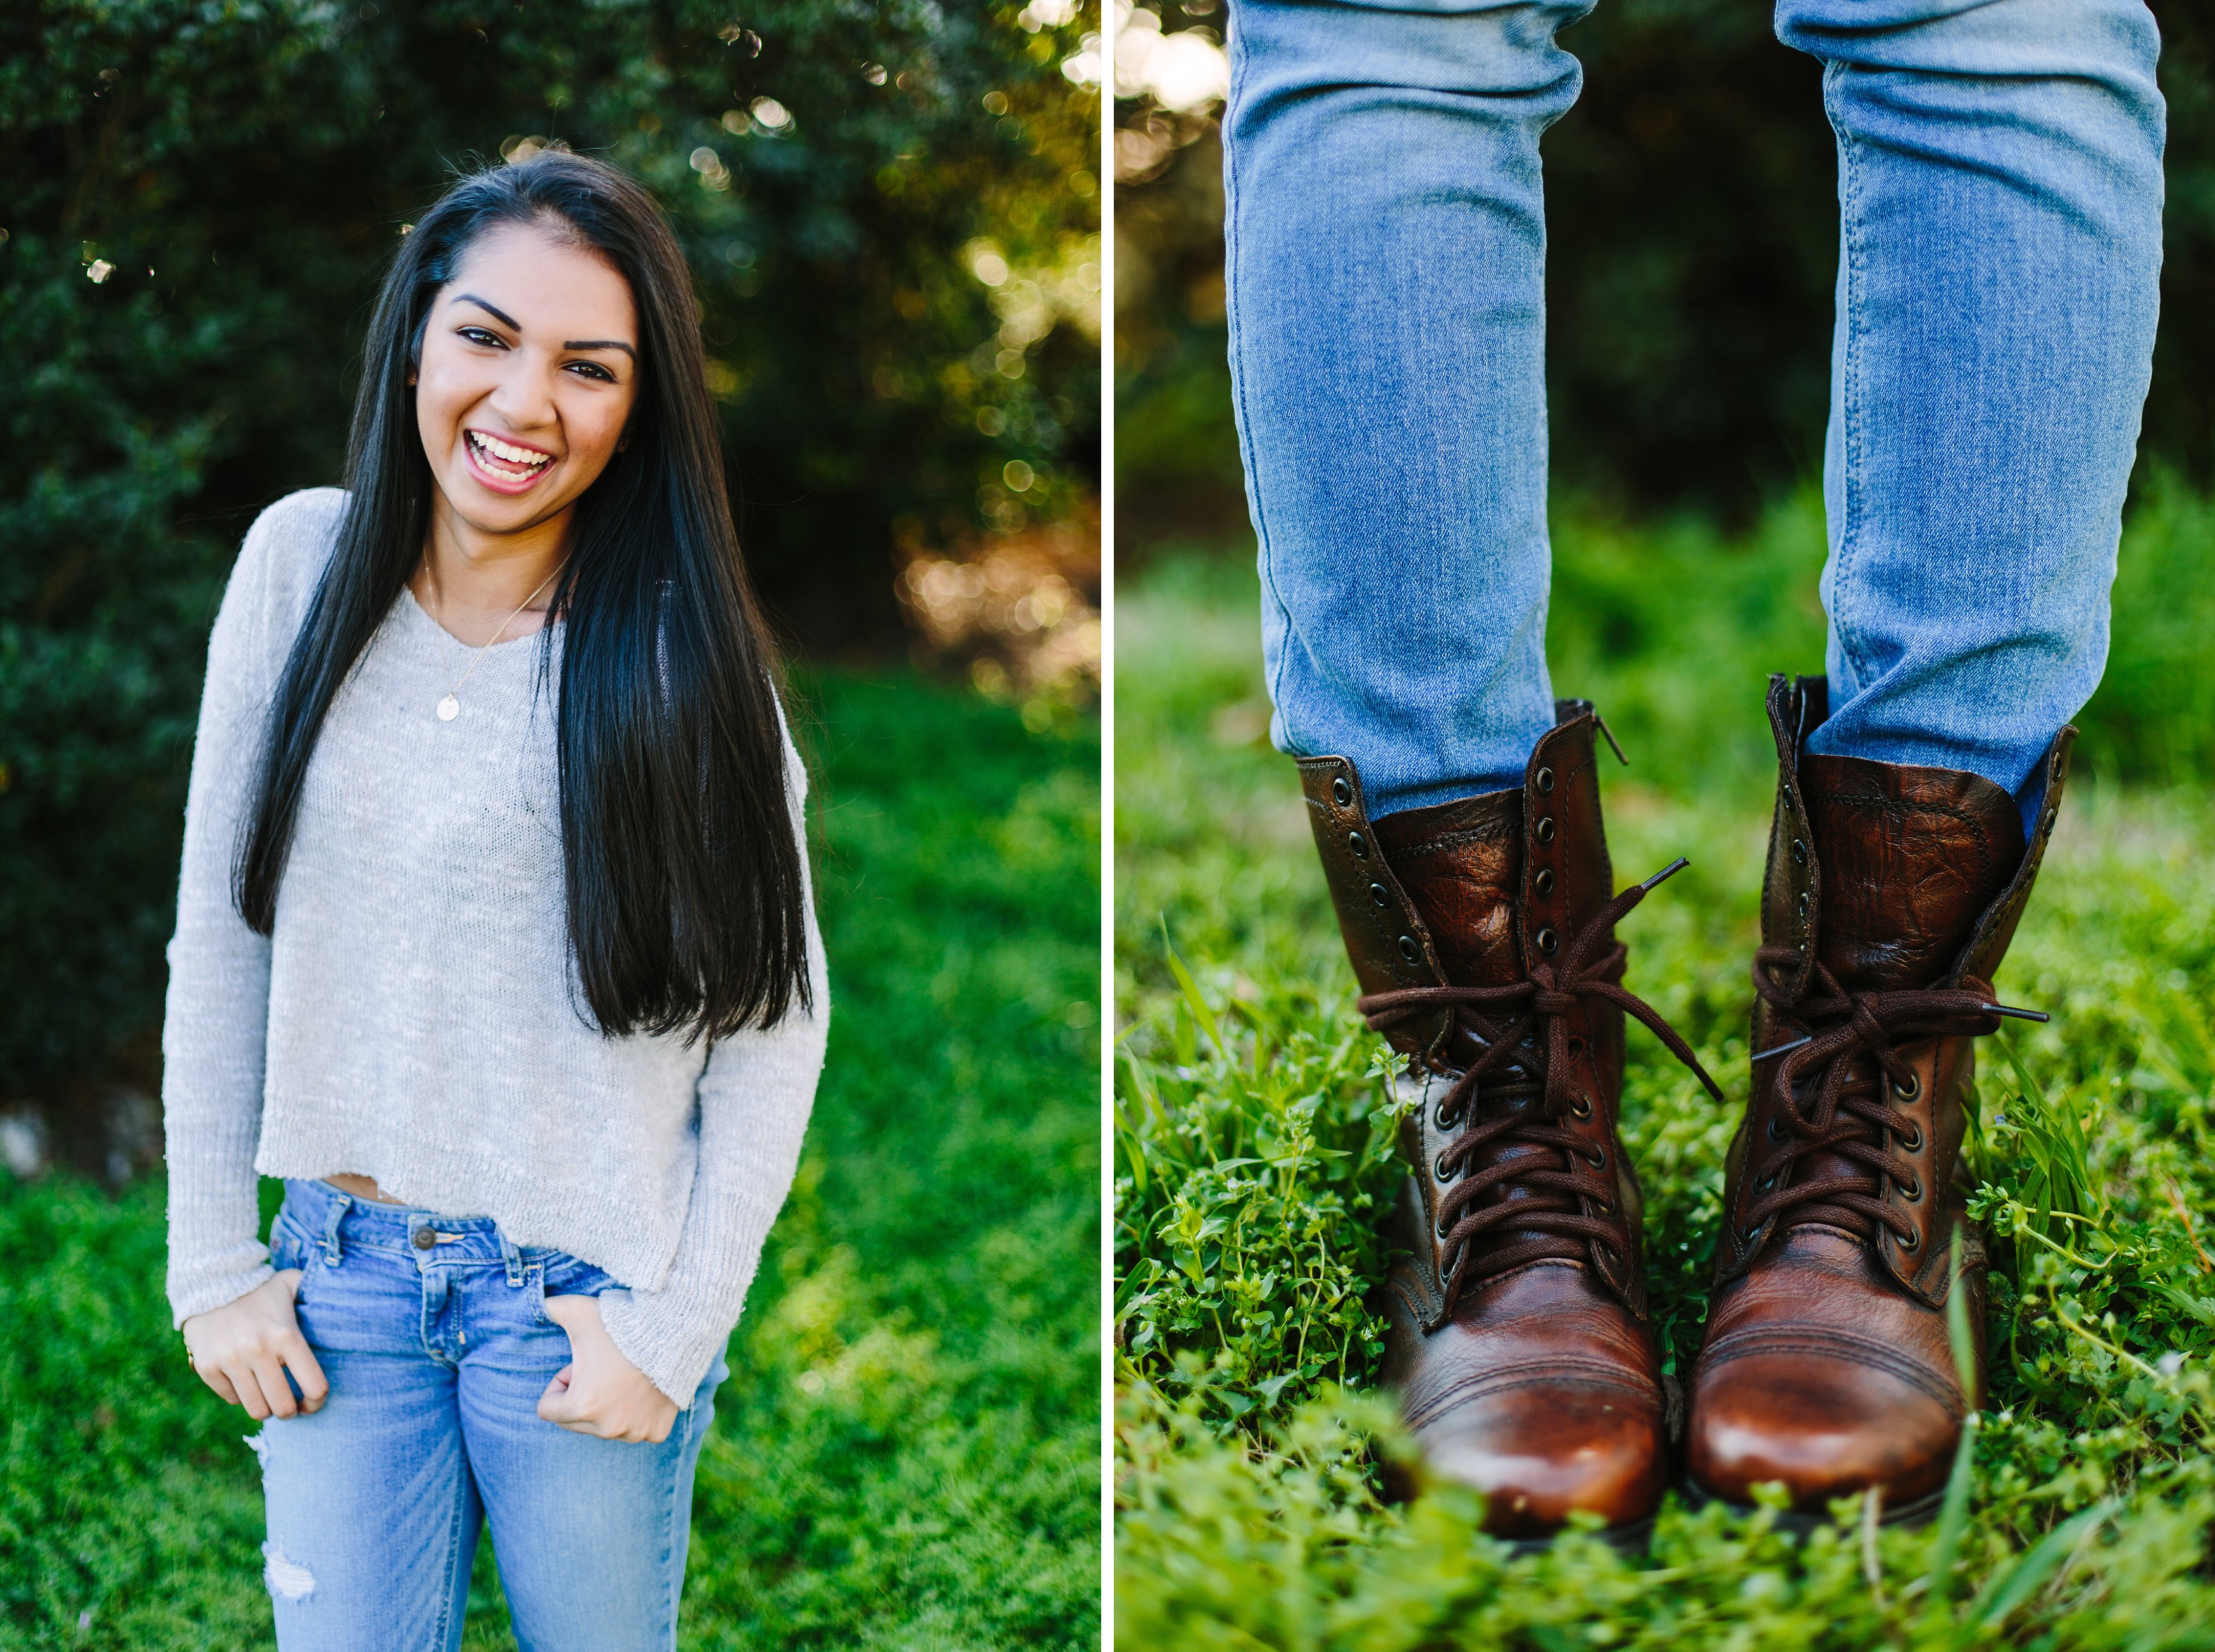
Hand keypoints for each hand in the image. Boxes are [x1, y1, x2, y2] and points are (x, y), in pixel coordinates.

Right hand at [182, 1271, 328, 1419]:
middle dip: (289, 1410)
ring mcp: (231, 1361)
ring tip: (267, 1394)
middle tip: (288, 1402)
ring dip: (265, 1407)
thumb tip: (349, 1291)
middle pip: (283, 1407)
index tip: (312, 1402)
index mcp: (287, 1335)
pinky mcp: (207, 1367)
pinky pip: (231, 1399)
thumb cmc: (261, 1289)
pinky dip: (239, 1395)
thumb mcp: (292, 1283)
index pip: (315, 1386)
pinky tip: (243, 1378)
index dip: (317, 1402)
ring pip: (256, 1410)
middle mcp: (259, 1350)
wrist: (211, 1283)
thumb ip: (316, 1290)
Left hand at [537, 1295, 678, 1442]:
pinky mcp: (657, 1432)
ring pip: (604, 1426)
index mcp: (581, 1406)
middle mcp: (608, 1427)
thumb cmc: (622, 1323)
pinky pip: (634, 1429)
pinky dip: (635, 1413)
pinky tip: (643, 1388)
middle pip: (574, 1420)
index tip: (579, 1364)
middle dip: (582, 1395)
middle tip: (602, 1367)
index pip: (547, 1409)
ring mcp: (635, 1432)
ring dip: (606, 1406)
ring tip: (624, 1375)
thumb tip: (534, 1302)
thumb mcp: (578, 1312)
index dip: (560, 1383)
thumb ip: (548, 1308)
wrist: (676, 1330)